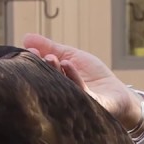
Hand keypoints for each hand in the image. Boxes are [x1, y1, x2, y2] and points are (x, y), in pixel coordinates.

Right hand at [22, 33, 141, 130]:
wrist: (118, 94)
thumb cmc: (94, 77)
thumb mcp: (71, 56)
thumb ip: (50, 47)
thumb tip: (26, 37)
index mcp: (54, 83)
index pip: (39, 73)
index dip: (33, 62)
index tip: (29, 51)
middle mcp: (61, 95)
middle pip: (46, 82)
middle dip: (41, 67)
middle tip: (38, 55)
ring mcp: (74, 102)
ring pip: (60, 88)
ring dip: (54, 72)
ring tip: (51, 58)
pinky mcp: (90, 106)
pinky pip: (79, 92)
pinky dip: (73, 77)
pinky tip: (68, 65)